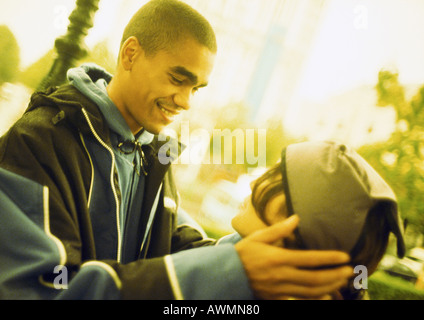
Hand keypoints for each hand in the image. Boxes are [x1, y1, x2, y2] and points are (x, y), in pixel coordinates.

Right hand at [234, 215, 352, 299]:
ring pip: (310, 292)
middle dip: (335, 275)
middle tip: (350, 271)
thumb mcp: (258, 237)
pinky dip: (315, 299)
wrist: (226, 275)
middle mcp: (281, 276)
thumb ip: (278, 229)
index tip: (345, 257)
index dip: (329, 258)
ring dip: (329, 287)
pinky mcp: (277, 298)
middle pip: (314, 279)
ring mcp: (280, 290)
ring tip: (342, 281)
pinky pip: (300, 301)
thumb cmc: (242, 253)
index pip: (309, 259)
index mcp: (278, 258)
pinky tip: (327, 295)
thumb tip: (296, 218)